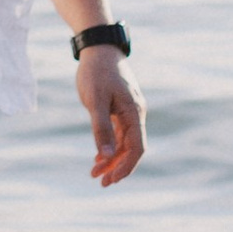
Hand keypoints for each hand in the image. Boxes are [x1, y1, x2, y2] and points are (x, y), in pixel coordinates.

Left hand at [76, 47, 145, 186]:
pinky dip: (110, 146)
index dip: (126, 166)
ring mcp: (128, 112)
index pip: (137, 147)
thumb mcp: (95, 100)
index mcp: (134, 113)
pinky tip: (99, 156)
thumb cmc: (96, 72)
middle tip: (101, 182)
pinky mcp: (119, 109)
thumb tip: (107, 155)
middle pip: (131, 149)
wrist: (98, 49)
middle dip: (117, 167)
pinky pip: (119, 134)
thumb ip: (101, 128)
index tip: (112, 179)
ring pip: (124, 142)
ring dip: (112, 159)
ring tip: (95, 173)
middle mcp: (135, 114)